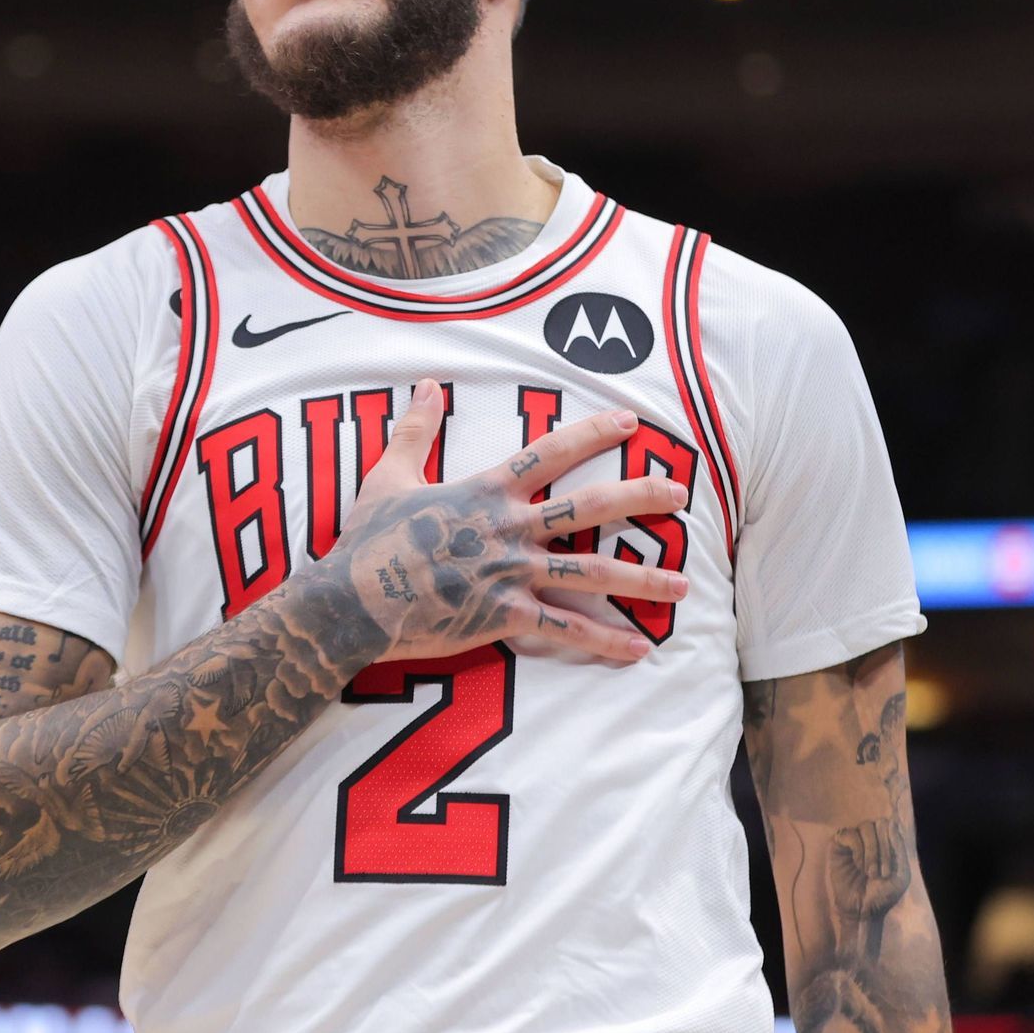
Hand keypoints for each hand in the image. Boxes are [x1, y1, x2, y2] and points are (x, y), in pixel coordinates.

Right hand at [328, 378, 688, 663]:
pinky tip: (640, 648)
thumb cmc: (366, 540)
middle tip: (681, 493)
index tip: (631, 422)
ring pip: (592, 574)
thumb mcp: (387, 475)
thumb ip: (415, 429)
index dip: (593, 434)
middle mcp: (509, 529)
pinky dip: (604, 641)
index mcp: (485, 492)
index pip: (551, 453)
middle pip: (590, 508)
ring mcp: (510, 574)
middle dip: (641, 497)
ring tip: (684, 586)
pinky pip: (565, 631)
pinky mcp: (504, 618)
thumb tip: (428, 383)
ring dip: (642, 579)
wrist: (350, 601)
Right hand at [829, 818, 910, 922]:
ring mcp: (855, 840)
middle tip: (881, 873)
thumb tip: (893, 823)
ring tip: (870, 873)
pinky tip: (858, 865)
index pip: (892, 826)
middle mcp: (871, 838)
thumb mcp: (901, 875)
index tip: (890, 869)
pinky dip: (857, 849)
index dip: (893, 843)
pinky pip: (849, 833)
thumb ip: (900, 849)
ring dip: (871, 851)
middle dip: (883, 849)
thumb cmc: (883, 895)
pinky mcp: (839, 845)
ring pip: (866, 827)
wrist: (862, 910)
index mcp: (888, 843)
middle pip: (879, 824)